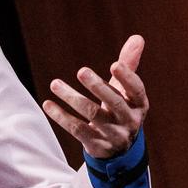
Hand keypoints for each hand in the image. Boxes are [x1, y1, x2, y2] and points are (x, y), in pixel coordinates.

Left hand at [42, 35, 148, 158]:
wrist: (118, 150)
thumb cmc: (120, 110)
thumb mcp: (126, 91)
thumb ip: (129, 65)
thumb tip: (137, 37)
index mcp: (139, 105)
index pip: (137, 91)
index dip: (127, 78)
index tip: (114, 65)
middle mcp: (129, 121)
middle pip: (114, 103)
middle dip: (97, 86)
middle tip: (81, 71)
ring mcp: (113, 135)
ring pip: (92, 115)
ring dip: (72, 98)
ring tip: (55, 83)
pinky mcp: (97, 145)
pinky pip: (77, 130)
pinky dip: (61, 116)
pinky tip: (48, 104)